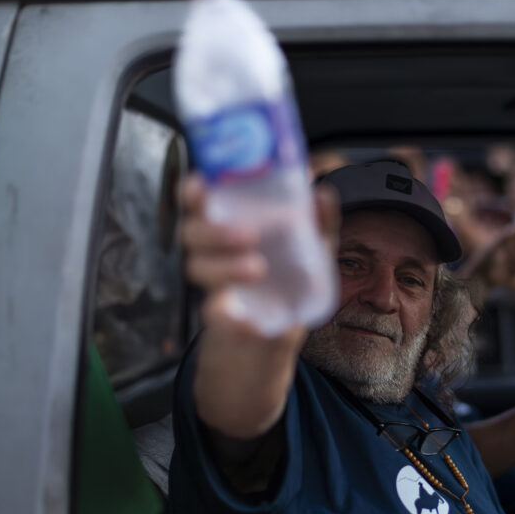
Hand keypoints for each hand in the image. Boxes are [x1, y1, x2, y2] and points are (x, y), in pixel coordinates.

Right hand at [179, 174, 339, 336]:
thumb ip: (319, 220)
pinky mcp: (222, 318)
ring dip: (225, 267)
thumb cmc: (290, 275)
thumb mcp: (312, 246)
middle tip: (250, 235)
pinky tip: (248, 321)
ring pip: (199, 269)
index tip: (200, 184)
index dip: (192, 192)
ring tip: (258, 269)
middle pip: (192, 233)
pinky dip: (229, 317)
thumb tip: (322, 194)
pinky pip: (215, 314)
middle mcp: (213, 251)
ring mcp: (214, 283)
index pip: (198, 202)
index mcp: (228, 225)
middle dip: (215, 231)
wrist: (281, 329)